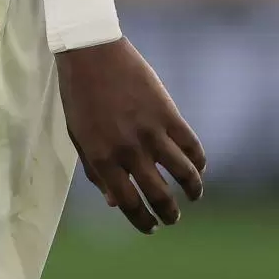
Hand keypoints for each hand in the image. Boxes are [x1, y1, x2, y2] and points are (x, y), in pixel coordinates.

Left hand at [58, 38, 204, 233]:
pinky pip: (192, 146)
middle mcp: (128, 150)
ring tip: (193, 196)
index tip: (151, 228)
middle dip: (169, 214)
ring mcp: (150, 131)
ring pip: (183, 174)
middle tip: (173, 218)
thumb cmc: (79, 95)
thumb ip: (96, 171)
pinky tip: (198, 168)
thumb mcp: (79, 136)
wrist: (90, 51)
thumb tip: (114, 203)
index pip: (128, 204)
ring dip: (193, 191)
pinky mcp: (167, 113)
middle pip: (159, 195)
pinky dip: (199, 161)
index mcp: (102, 158)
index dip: (142, 221)